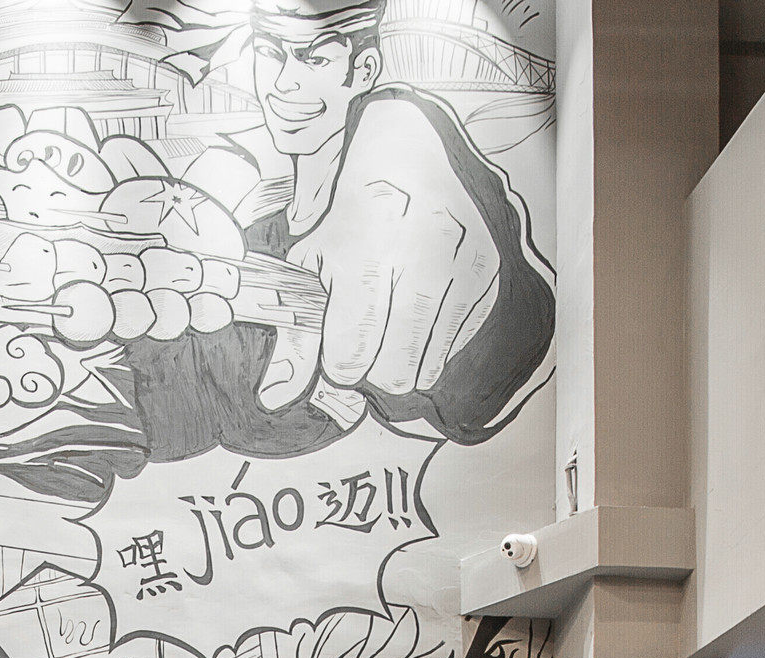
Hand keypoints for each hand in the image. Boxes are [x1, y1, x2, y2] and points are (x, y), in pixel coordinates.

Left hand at [283, 104, 501, 401]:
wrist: (413, 153)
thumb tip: (277, 397)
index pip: (350, 359)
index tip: (339, 344)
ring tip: (394, 318)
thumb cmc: (354, 215)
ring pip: (426, 371)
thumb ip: (296, 337)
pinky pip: (452, 349)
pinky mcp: (487, 278)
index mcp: (365, 249)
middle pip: (391, 375)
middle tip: (368, 333)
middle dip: (372, 368)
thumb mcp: (313, 266)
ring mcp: (462, 268)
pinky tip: (423, 302)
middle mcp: (422, 257)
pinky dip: (432, 340)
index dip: (339, 362)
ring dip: (403, 358)